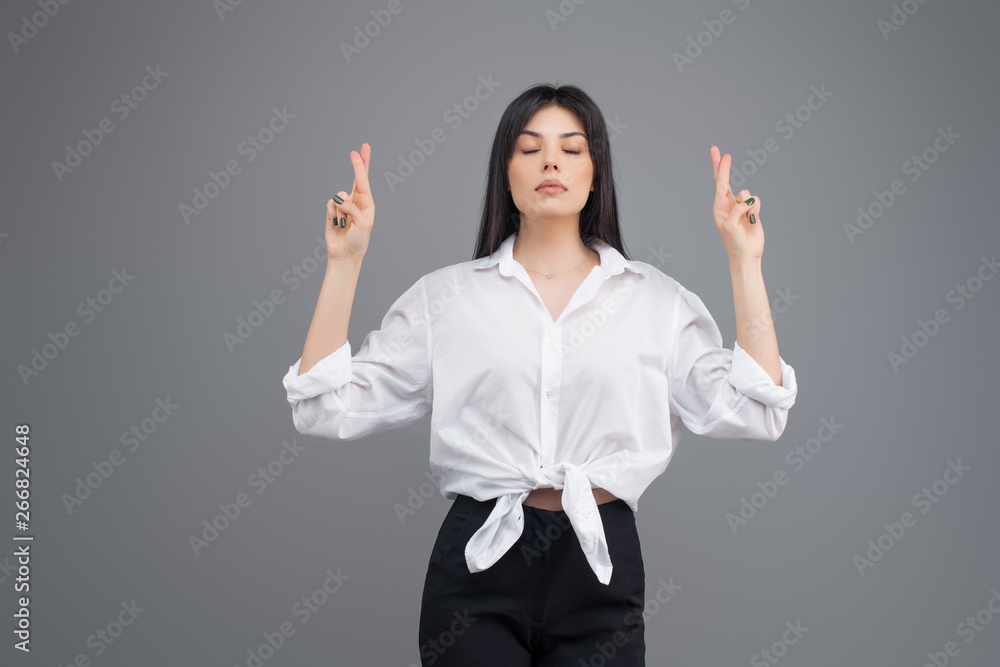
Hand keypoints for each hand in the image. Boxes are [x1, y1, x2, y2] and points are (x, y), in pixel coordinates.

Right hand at [326, 142, 373, 260]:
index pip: (364, 180)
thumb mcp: (363, 224)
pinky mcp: (332, 210)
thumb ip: (353, 208)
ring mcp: (344, 205)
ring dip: (342, 210)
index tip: (361, 150)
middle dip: (358, 164)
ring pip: (340, 196)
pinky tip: (338, 224)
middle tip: (358, 149)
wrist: (345, 253)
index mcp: (367, 203)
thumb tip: (340, 200)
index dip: (362, 165)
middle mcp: (356, 201)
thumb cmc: (358, 240)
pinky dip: (334, 214)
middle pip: (356, 178)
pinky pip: (330, 204)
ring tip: (346, 223)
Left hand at [710, 145, 763, 263]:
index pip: (719, 183)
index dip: (720, 167)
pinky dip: (756, 209)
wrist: (747, 254)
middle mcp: (728, 204)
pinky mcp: (751, 210)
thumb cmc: (735, 242)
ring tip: (746, 219)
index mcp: (719, 207)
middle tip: (719, 151)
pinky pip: (756, 200)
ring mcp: (739, 206)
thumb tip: (747, 200)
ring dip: (748, 205)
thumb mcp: (731, 226)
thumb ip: (737, 209)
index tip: (721, 154)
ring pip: (746, 193)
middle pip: (725, 180)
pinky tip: (753, 219)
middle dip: (722, 166)